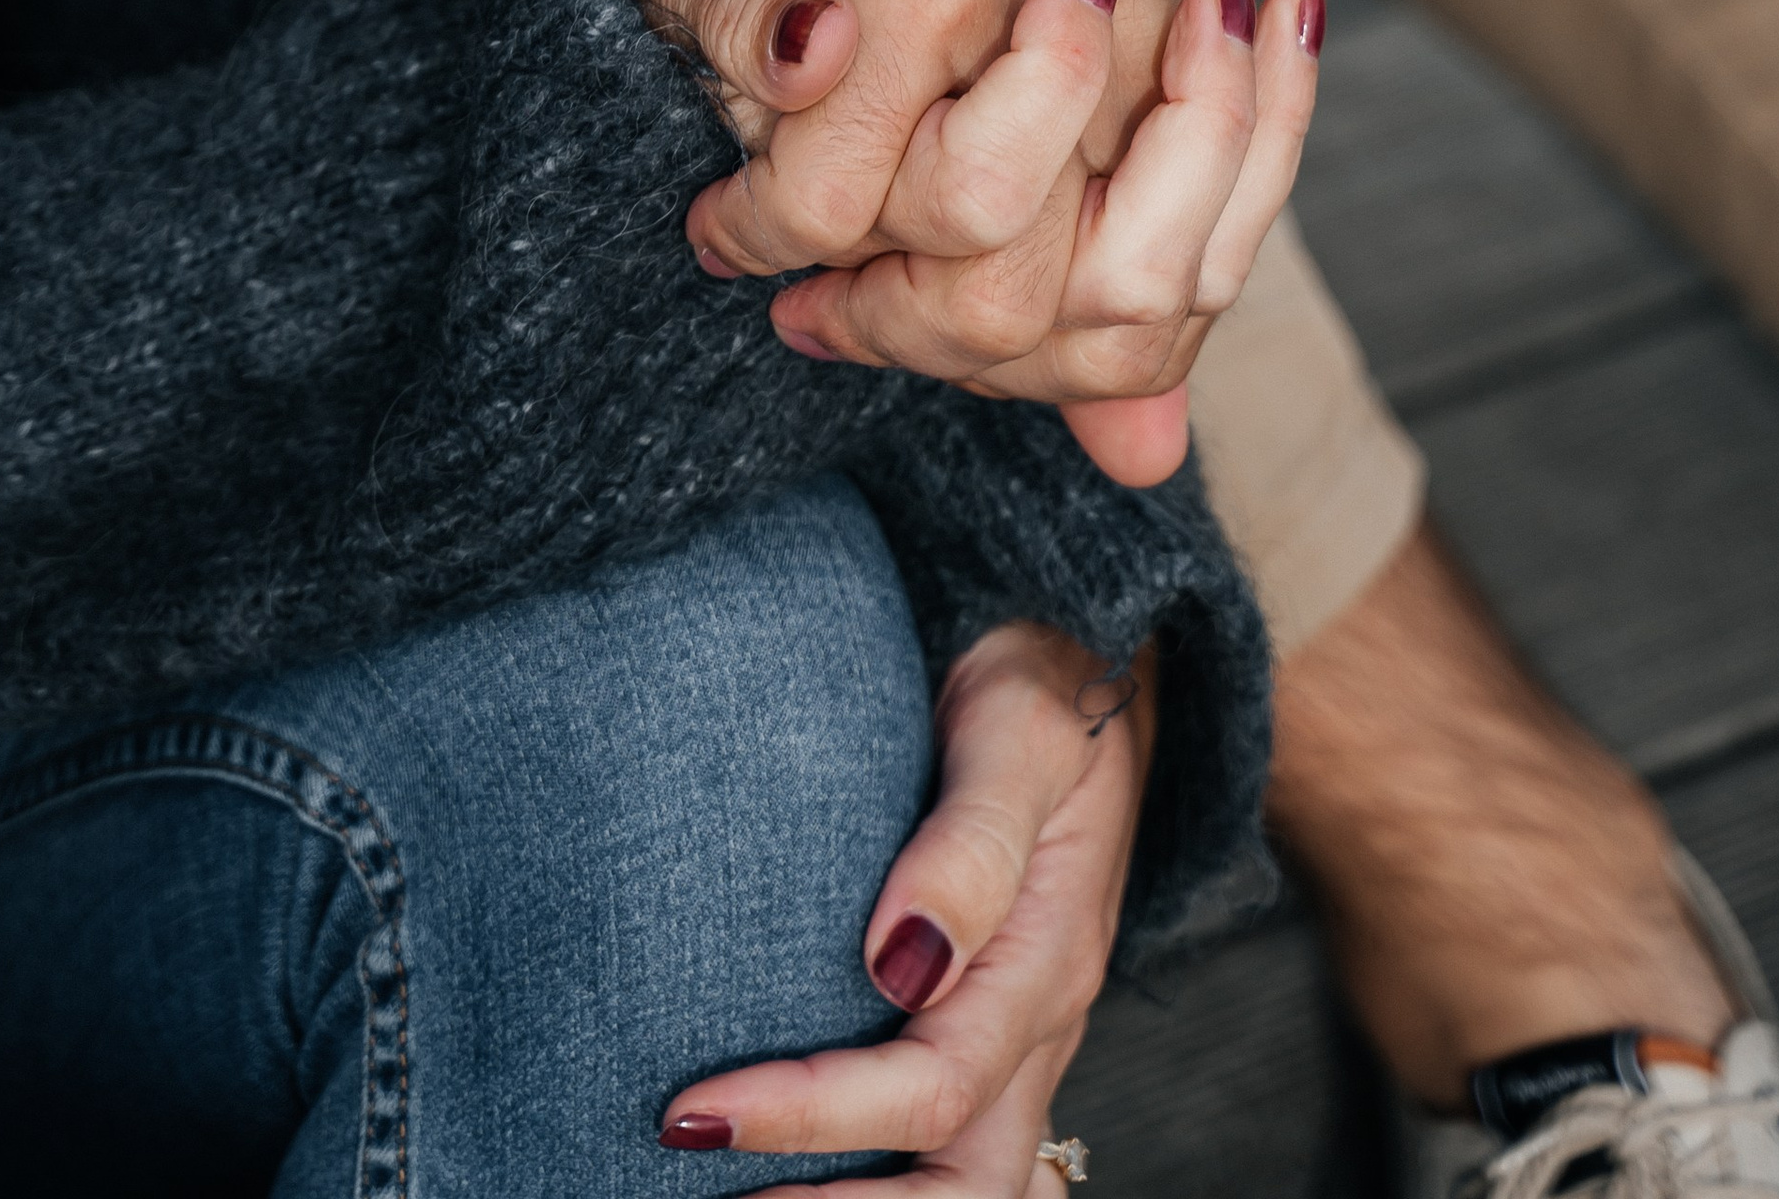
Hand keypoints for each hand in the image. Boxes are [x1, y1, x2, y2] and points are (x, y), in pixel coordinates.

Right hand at [537, 0, 1322, 475]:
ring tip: (775, 217)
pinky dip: (754, 211)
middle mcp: (1147, 33)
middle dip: (934, 333)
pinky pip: (828, 200)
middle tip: (839, 299)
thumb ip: (1081, 278)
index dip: (1040, 369)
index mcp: (1187, 61)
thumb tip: (1151, 463)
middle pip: (1089, 306)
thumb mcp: (996, 114)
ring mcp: (1036, 7)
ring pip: (974, 252)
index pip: (1170, 313)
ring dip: (843, 264)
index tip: (902, 316)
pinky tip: (728, 166)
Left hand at [659, 621, 1151, 1193]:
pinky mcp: (986, 1001)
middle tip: (710, 1189)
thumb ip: (969, 844)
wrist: (1085, 634)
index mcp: (1048, 959)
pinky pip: (948, 1125)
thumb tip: (901, 965)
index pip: (930, 1090)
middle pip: (966, 1183)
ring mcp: (1017, 1017)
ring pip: (965, 1172)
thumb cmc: (1041, 669)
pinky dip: (875, 1165)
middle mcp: (1038, 1011)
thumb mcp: (1018, 728)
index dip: (810, 1117)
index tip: (693, 1110)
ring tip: (732, 1190)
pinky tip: (793, 1153)